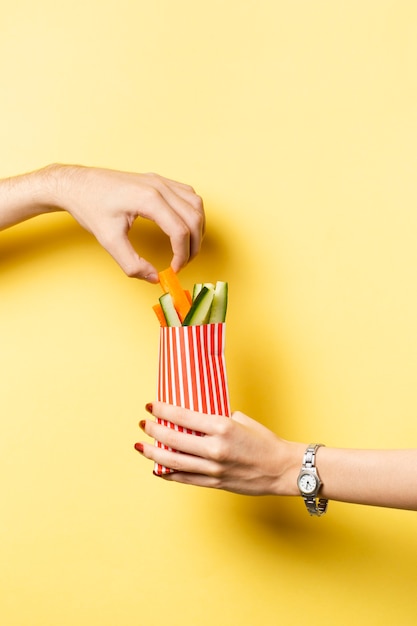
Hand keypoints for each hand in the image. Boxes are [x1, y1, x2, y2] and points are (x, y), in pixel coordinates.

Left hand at [54, 165, 204, 280]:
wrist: (77, 185)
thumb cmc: (90, 207)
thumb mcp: (109, 241)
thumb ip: (132, 264)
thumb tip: (154, 278)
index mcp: (148, 199)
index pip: (180, 231)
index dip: (181, 255)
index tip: (173, 270)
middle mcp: (159, 186)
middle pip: (194, 218)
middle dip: (194, 245)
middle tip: (182, 263)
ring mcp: (160, 180)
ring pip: (196, 205)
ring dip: (198, 228)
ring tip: (188, 248)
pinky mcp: (158, 180)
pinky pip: (188, 195)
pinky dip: (193, 213)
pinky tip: (184, 227)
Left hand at [135, 401, 303, 495]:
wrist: (282, 469)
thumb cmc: (265, 441)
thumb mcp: (241, 421)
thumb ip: (218, 419)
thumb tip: (198, 419)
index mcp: (222, 427)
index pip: (183, 417)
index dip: (163, 410)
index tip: (151, 406)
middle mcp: (215, 448)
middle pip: (174, 439)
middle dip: (154, 430)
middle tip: (144, 424)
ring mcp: (214, 468)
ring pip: (174, 462)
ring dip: (154, 453)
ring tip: (142, 446)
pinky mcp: (215, 483)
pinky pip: (185, 478)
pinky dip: (168, 473)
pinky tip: (157, 468)